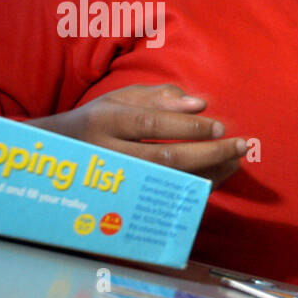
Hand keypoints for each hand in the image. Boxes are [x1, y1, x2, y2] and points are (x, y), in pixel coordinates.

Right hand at [27, 84, 246, 184]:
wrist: (57, 158)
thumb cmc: (98, 122)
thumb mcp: (119, 99)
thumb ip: (158, 97)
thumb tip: (199, 104)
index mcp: (105, 121)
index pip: (151, 124)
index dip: (187, 126)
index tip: (219, 126)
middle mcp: (109, 153)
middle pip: (165, 157)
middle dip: (209, 153)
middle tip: (240, 146)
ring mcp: (117, 182)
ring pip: (169, 182)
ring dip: (210, 173)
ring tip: (236, 161)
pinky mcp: (125, 200)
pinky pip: (168, 198)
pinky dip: (197, 187)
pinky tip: (219, 176)